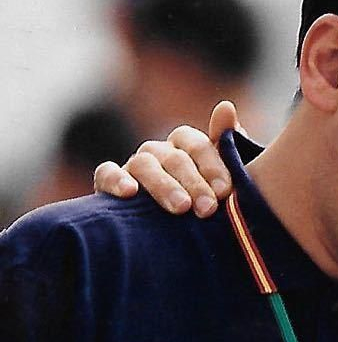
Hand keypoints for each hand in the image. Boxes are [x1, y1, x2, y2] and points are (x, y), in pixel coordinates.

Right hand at [92, 100, 241, 216]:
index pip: (198, 144)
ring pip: (144, 164)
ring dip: (164, 185)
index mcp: (186, 146)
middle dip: (194, 184)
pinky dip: (116, 179)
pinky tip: (129, 192)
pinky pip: (106, 173)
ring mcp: (133, 165)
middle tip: (207, 209)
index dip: (213, 166)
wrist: (172, 234)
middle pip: (175, 158)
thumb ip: (228, 144)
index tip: (225, 191)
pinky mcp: (108, 182)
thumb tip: (225, 107)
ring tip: (182, 207)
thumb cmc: (205, 203)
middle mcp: (159, 151)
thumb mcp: (223, 179)